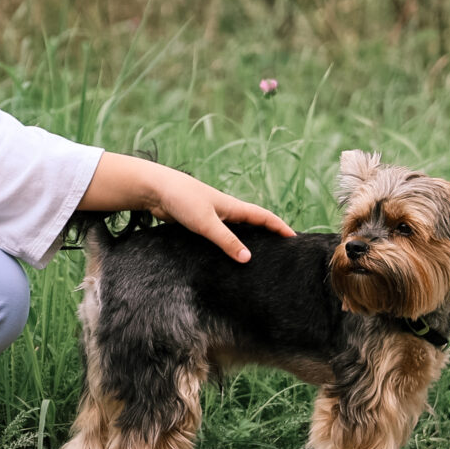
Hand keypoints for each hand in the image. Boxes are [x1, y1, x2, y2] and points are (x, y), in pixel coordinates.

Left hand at [79, 152, 291, 262]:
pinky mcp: (198, 222)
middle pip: (253, 224)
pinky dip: (228, 244)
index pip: (264, 217)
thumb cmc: (182, 200)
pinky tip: (226, 256)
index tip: (295, 238)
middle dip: (268, 234)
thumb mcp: (206, 222)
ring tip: (258, 257)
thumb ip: (226, 240)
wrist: (155, 189)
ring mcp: (212, 216)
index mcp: (233, 207)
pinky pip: (219, 235)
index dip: (280, 227)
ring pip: (236, 230)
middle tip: (281, 250)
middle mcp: (226, 210)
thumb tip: (248, 259)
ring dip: (247, 240)